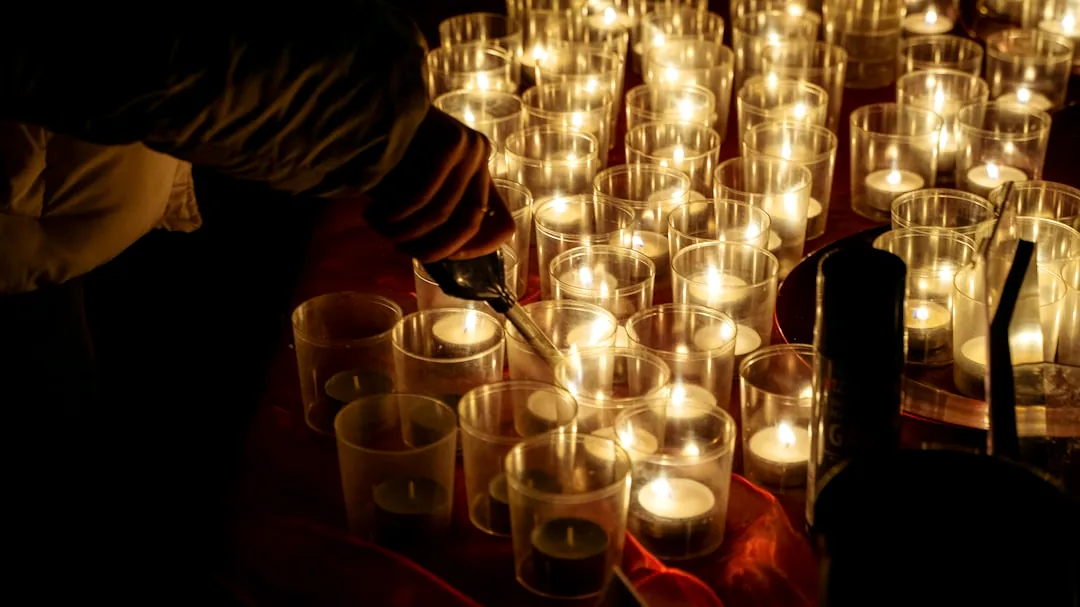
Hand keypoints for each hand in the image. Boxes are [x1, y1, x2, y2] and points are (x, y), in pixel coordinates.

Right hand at [365, 107, 514, 261]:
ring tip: (377, 227)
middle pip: (469, 222)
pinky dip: (395, 213)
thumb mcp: (416, 185)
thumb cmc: (385, 149)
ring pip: (442, 214)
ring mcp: (470, 148)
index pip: (501, 222)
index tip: (447, 260)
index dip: (479, 249)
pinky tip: (374, 213)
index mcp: (479, 168)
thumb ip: (432, 213)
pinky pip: (422, 197)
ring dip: (405, 231)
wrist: (364, 103)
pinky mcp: (450, 142)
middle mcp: (481, 156)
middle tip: (400, 250)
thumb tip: (435, 255)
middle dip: (432, 247)